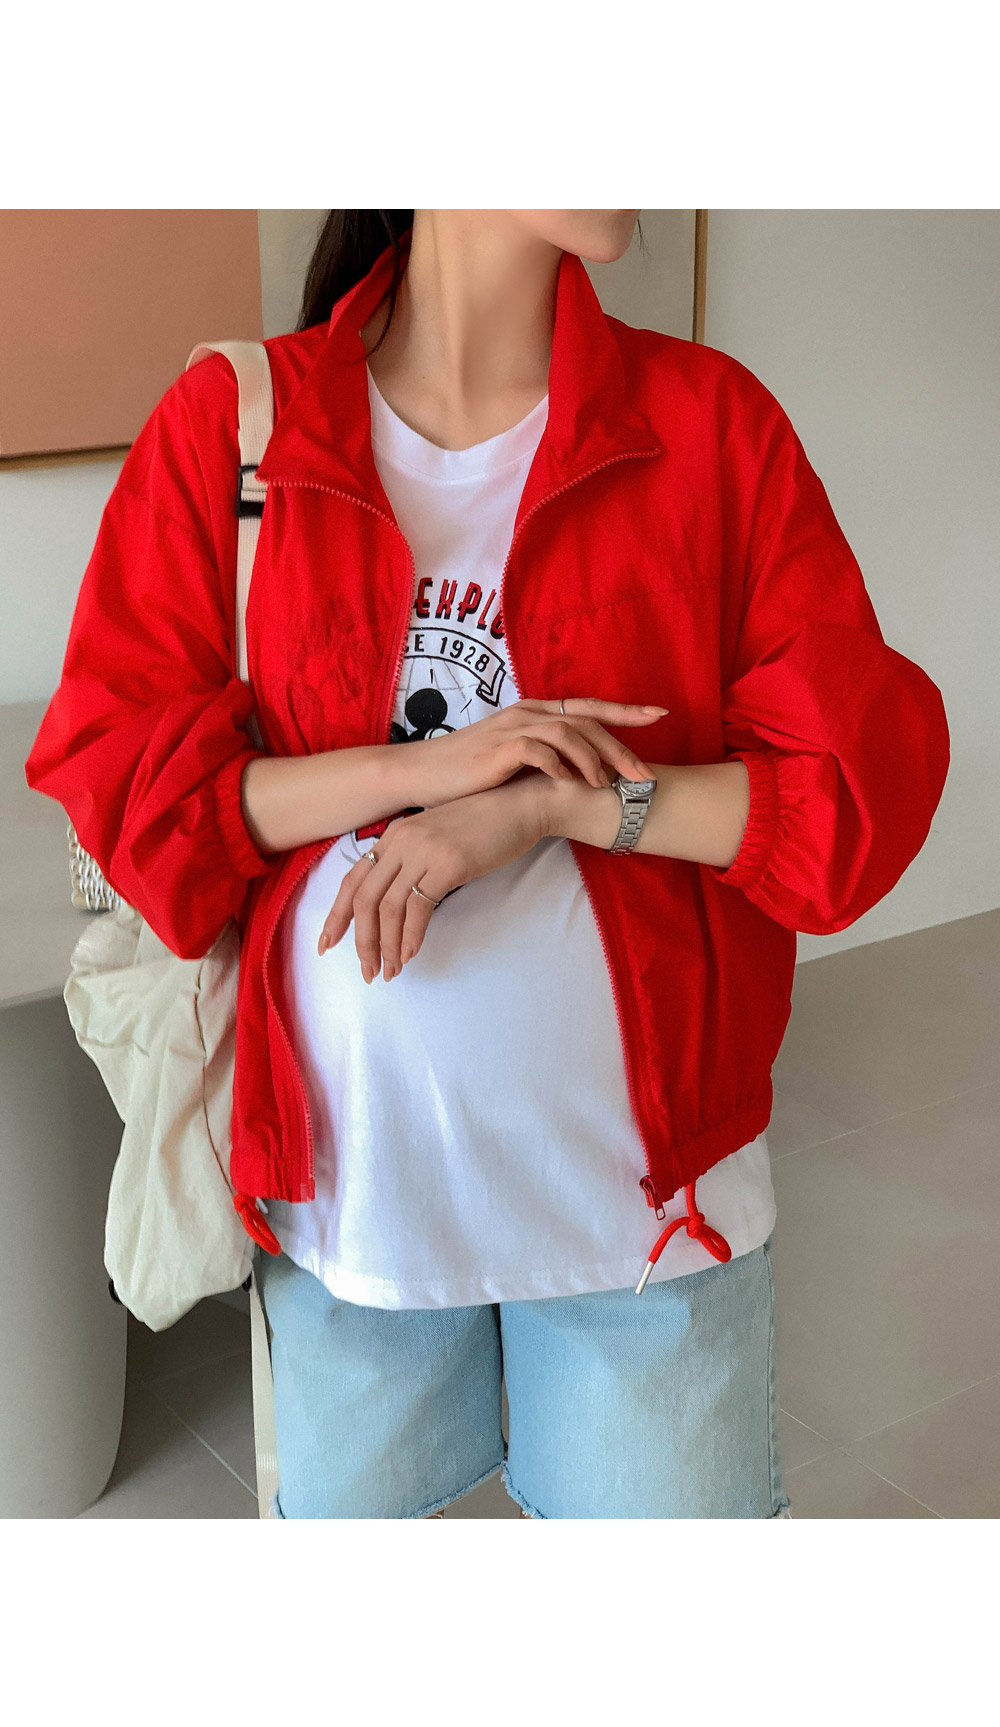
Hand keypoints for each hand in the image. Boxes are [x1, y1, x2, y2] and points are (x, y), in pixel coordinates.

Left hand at [317, 776, 549, 980]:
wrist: (522, 804)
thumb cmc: (485, 826)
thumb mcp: (436, 838)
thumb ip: (412, 862)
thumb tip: (396, 904)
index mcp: (394, 835)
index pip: (352, 880)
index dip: (337, 916)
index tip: (328, 944)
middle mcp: (401, 840)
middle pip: (364, 899)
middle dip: (362, 941)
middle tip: (367, 972)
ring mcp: (423, 850)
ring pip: (388, 908)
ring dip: (387, 946)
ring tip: (391, 971)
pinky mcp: (448, 864)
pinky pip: (419, 908)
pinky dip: (412, 936)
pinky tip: (412, 953)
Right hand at [411, 695, 667, 806]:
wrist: (423, 775)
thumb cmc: (468, 773)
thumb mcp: (513, 761)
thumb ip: (545, 759)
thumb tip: (579, 774)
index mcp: (535, 713)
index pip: (588, 708)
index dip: (625, 710)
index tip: (659, 715)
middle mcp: (528, 713)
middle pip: (587, 720)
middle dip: (621, 745)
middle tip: (645, 773)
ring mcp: (514, 728)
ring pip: (569, 732)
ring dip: (593, 759)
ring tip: (609, 786)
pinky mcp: (499, 749)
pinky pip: (540, 750)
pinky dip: (560, 766)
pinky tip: (571, 784)